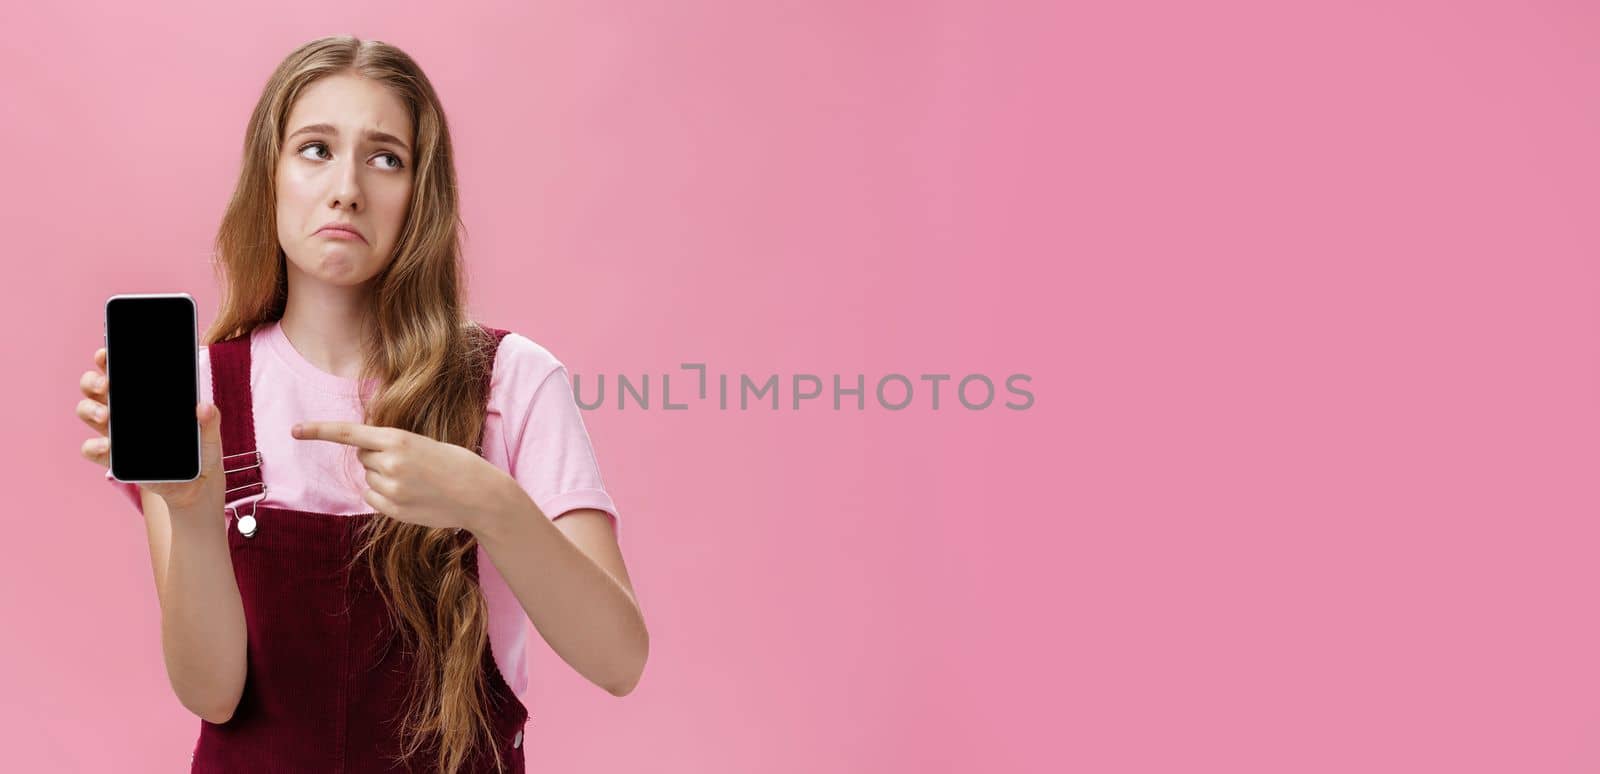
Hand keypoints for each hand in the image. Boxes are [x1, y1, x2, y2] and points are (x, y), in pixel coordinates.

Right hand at [77, 346, 226, 518]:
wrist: (196, 485)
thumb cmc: (200, 450)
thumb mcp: (209, 434)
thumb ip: (210, 421)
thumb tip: (204, 407)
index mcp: (145, 395)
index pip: (121, 369)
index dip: (108, 358)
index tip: (107, 352)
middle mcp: (124, 409)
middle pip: (94, 386)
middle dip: (93, 380)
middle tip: (107, 385)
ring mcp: (116, 433)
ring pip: (88, 411)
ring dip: (90, 409)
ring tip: (106, 415)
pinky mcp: (114, 459)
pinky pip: (92, 449)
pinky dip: (94, 446)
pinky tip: (107, 446)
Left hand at [291, 421, 513, 531]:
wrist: (480, 495)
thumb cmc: (457, 464)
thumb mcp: (425, 444)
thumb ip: (393, 447)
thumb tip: (366, 459)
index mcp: (398, 439)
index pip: (349, 433)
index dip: (319, 430)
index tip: (295, 430)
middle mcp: (390, 463)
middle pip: (362, 458)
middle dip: (377, 457)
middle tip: (410, 462)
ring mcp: (391, 489)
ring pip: (368, 479)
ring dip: (383, 477)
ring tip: (416, 481)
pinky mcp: (394, 511)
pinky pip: (373, 498)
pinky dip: (384, 495)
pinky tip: (410, 495)